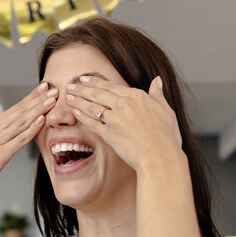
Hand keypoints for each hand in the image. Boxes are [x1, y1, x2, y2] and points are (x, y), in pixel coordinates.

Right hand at [0, 82, 57, 197]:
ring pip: (22, 121)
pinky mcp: (1, 152)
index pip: (18, 106)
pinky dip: (32, 129)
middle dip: (39, 99)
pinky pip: (20, 139)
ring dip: (38, 109)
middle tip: (55, 89)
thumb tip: (20, 126)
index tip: (46, 86)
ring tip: (52, 100)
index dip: (33, 96)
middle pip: (22, 110)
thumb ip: (5, 133)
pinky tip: (41, 121)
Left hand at [65, 75, 183, 170]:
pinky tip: (75, 112)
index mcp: (137, 96)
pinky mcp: (108, 134)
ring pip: (92, 106)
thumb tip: (157, 80)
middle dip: (82, 89)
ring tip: (68, 97)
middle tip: (70, 85)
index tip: (85, 79)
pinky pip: (92, 122)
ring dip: (78, 100)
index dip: (96, 82)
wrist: (160, 157)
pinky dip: (82, 116)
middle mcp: (124, 105)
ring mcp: (115, 119)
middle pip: (98, 94)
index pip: (111, 86)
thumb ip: (158, 95)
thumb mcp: (166, 111)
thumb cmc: (166, 137)